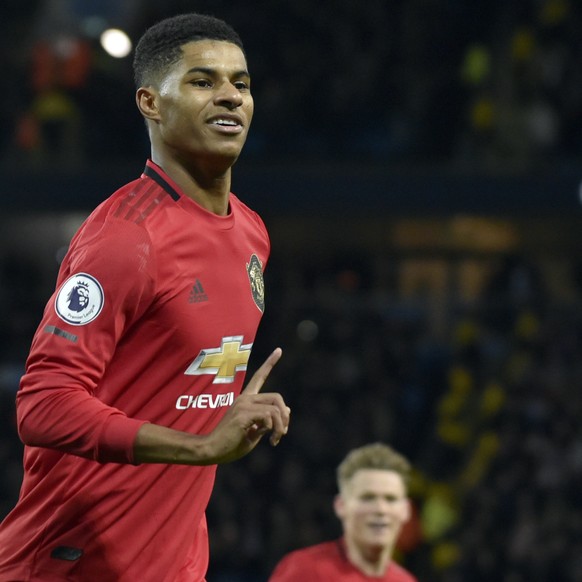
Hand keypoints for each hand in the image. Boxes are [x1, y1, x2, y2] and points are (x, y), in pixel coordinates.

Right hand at [133, 348, 289, 465]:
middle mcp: (245, 398)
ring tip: (275, 440)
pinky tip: (264, 438)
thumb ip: (268, 419)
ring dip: (280, 426)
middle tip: (282, 432)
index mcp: (246, 399)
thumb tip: (287, 410)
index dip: (270, 363)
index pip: (259, 376)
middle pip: (277, 397)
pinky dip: (271, 429)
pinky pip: (268, 416)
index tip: (279, 350)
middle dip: (285, 416)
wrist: (212, 450)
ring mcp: (243, 404)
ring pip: (275, 408)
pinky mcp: (243, 414)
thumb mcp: (255, 430)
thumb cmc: (231, 443)